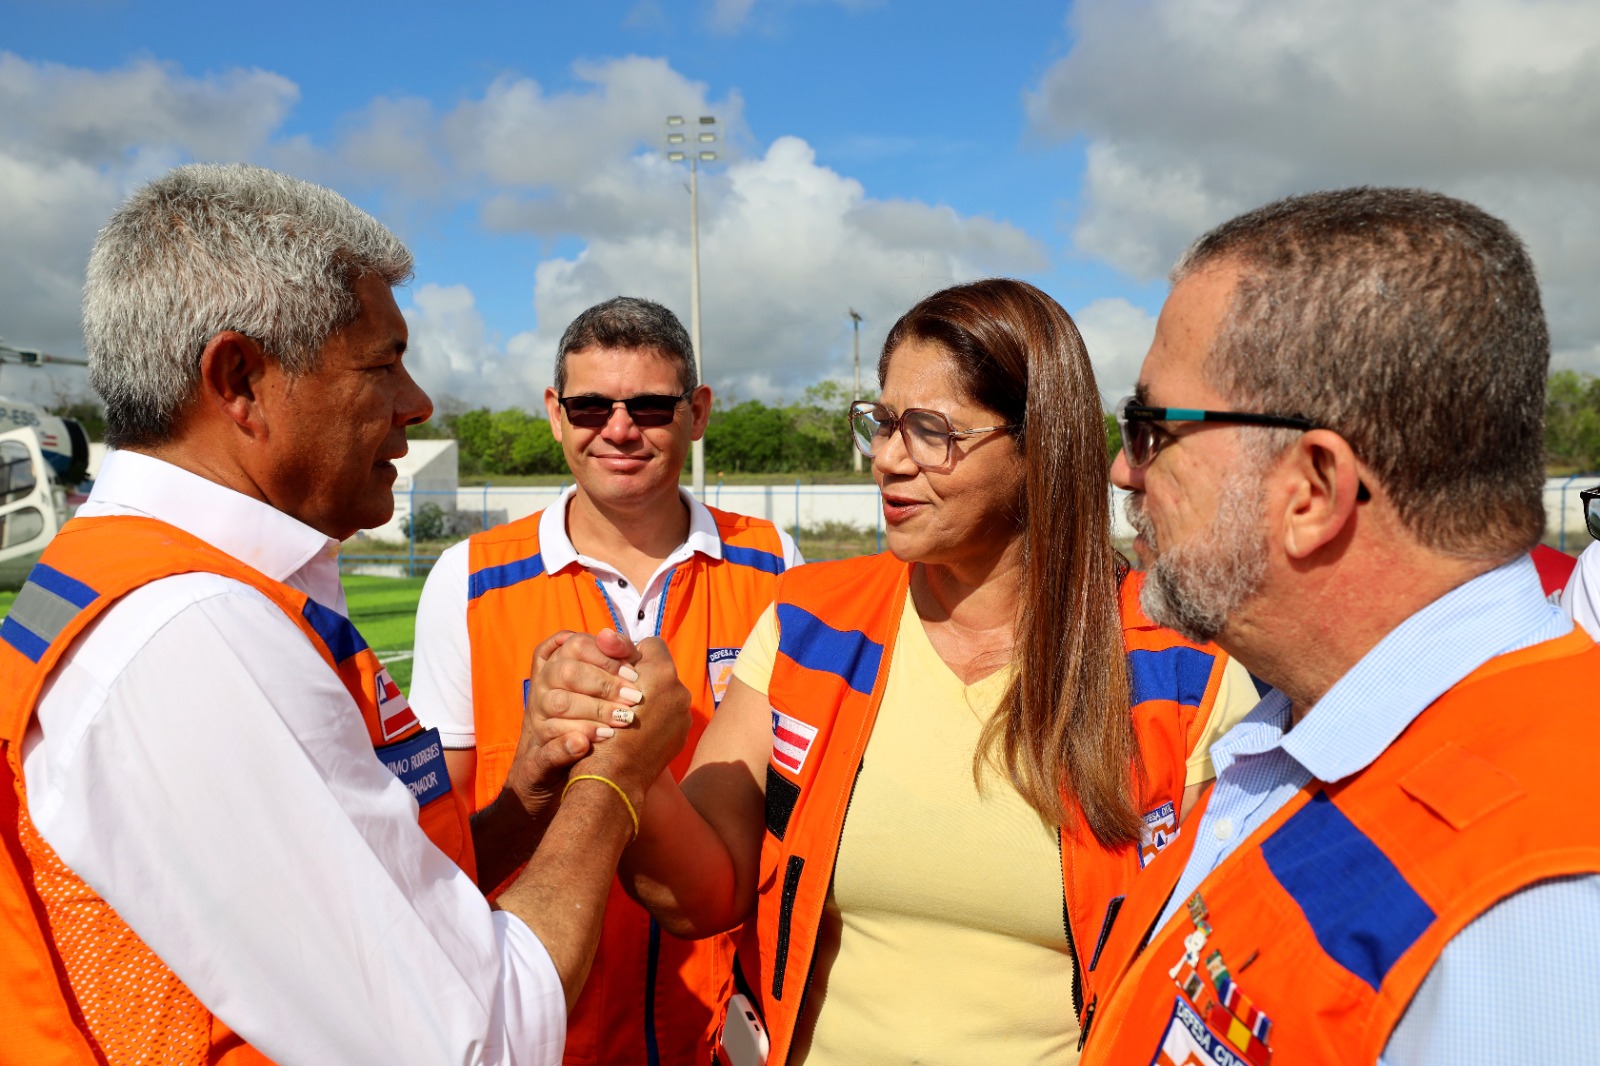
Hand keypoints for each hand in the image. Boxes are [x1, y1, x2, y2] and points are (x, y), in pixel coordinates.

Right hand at [528, 628, 645, 745]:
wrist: (577, 745)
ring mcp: (540, 709)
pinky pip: (554, 733)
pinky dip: (578, 736)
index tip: (633, 674)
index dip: (607, 658)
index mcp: (562, 658)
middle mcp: (546, 680)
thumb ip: (616, 651)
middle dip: (604, 685)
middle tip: (633, 698)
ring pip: (561, 703)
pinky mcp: (540, 737)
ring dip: (596, 710)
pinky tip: (604, 737)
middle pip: (569, 672)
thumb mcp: (611, 673)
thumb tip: (607, 635)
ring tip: (624, 719)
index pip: (578, 645)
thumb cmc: (604, 699)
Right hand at [568, 636, 691, 802]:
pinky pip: (670, 715)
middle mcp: (679, 690)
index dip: (630, 656)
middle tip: (621, 693)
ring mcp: (683, 714)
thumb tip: (613, 635)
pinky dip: (657, 719)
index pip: (650, 645)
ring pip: (666, 693)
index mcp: (660, 672)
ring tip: (628, 713)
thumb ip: (615, 658)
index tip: (617, 671)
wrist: (612, 779)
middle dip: (643, 678)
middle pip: (660, 670)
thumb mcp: (603, 685)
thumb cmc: (599, 730)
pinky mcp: (682, 734)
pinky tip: (638, 729)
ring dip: (651, 699)